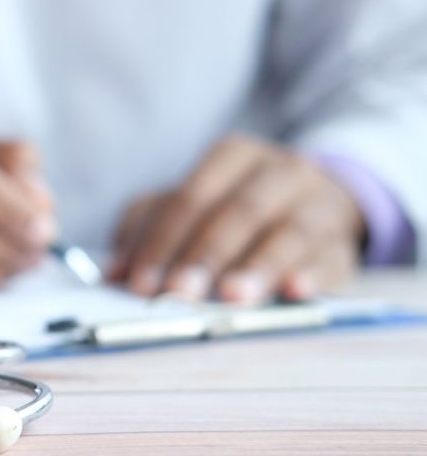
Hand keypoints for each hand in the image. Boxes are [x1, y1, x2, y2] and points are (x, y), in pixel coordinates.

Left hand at [109, 135, 364, 302]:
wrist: (320, 201)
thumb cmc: (237, 208)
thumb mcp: (192, 205)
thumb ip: (148, 230)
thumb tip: (112, 273)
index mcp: (231, 157)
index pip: (191, 198)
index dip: (162, 242)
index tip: (140, 283)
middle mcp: (278, 172)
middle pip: (237, 212)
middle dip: (204, 256)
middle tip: (178, 295)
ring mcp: (318, 204)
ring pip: (288, 232)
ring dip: (257, 266)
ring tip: (232, 298)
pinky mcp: (343, 241)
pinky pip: (332, 256)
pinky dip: (313, 274)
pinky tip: (295, 292)